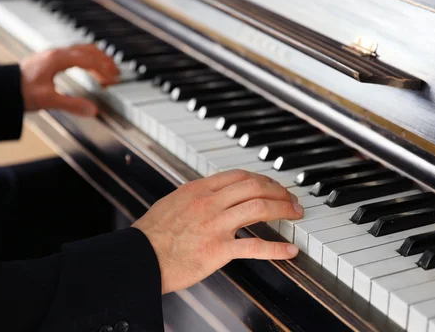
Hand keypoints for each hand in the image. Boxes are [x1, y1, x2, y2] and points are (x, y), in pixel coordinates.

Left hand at [20, 44, 118, 115]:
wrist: (0, 88)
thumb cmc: (20, 92)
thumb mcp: (48, 101)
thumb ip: (72, 105)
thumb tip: (94, 110)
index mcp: (58, 59)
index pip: (89, 60)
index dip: (104, 69)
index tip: (114, 79)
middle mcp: (57, 53)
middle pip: (88, 50)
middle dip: (105, 61)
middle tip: (116, 73)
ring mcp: (53, 54)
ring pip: (82, 49)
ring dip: (97, 58)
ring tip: (107, 70)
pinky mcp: (50, 59)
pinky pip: (75, 53)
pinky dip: (87, 59)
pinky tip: (88, 69)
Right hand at [132, 170, 303, 293]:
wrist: (139, 258)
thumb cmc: (151, 235)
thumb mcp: (172, 203)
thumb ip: (195, 196)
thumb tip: (213, 195)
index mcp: (198, 190)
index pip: (239, 175)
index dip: (262, 179)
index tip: (273, 185)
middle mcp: (209, 202)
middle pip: (254, 187)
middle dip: (278, 191)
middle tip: (291, 199)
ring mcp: (215, 225)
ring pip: (259, 208)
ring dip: (283, 209)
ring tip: (295, 214)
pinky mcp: (218, 250)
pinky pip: (254, 246)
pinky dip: (277, 249)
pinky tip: (290, 251)